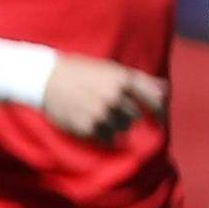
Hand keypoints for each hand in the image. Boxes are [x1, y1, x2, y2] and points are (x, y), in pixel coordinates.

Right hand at [40, 52, 168, 140]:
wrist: (43, 79)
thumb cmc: (79, 71)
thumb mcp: (111, 69)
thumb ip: (140, 80)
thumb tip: (165, 90)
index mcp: (122, 80)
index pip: (154, 101)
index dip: (159, 112)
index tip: (158, 120)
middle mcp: (115, 97)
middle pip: (134, 116)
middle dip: (124, 114)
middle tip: (106, 107)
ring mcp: (101, 114)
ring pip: (122, 128)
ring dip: (113, 124)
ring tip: (96, 113)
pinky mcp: (88, 127)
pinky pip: (108, 138)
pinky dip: (102, 133)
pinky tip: (90, 122)